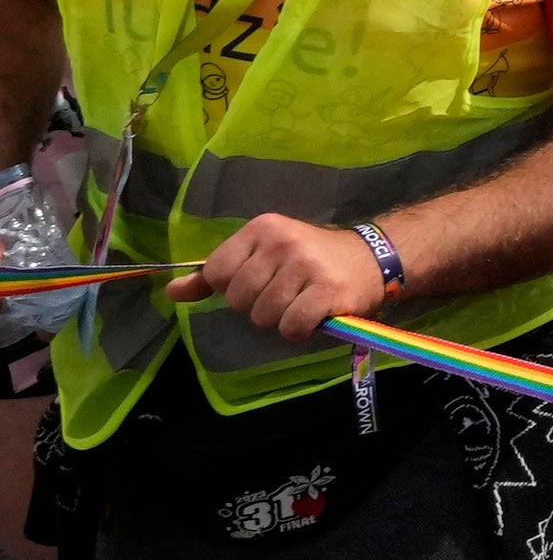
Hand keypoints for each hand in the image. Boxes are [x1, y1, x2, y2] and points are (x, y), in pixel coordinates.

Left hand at [178, 210, 384, 339]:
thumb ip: (216, 275)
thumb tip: (172, 292)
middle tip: (284, 295)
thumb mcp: (262, 257)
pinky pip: (291, 326)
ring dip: (280, 320)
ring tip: (300, 304)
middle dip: (257, 307)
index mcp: (262, 228)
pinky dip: (299, 330)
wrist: (372, 259)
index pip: (217, 271)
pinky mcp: (328, 290)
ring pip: (264, 316)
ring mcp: (307, 265)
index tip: (260, 281)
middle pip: (239, 299)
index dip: (233, 287)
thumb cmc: (310, 261)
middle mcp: (283, 242)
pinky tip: (313, 317)